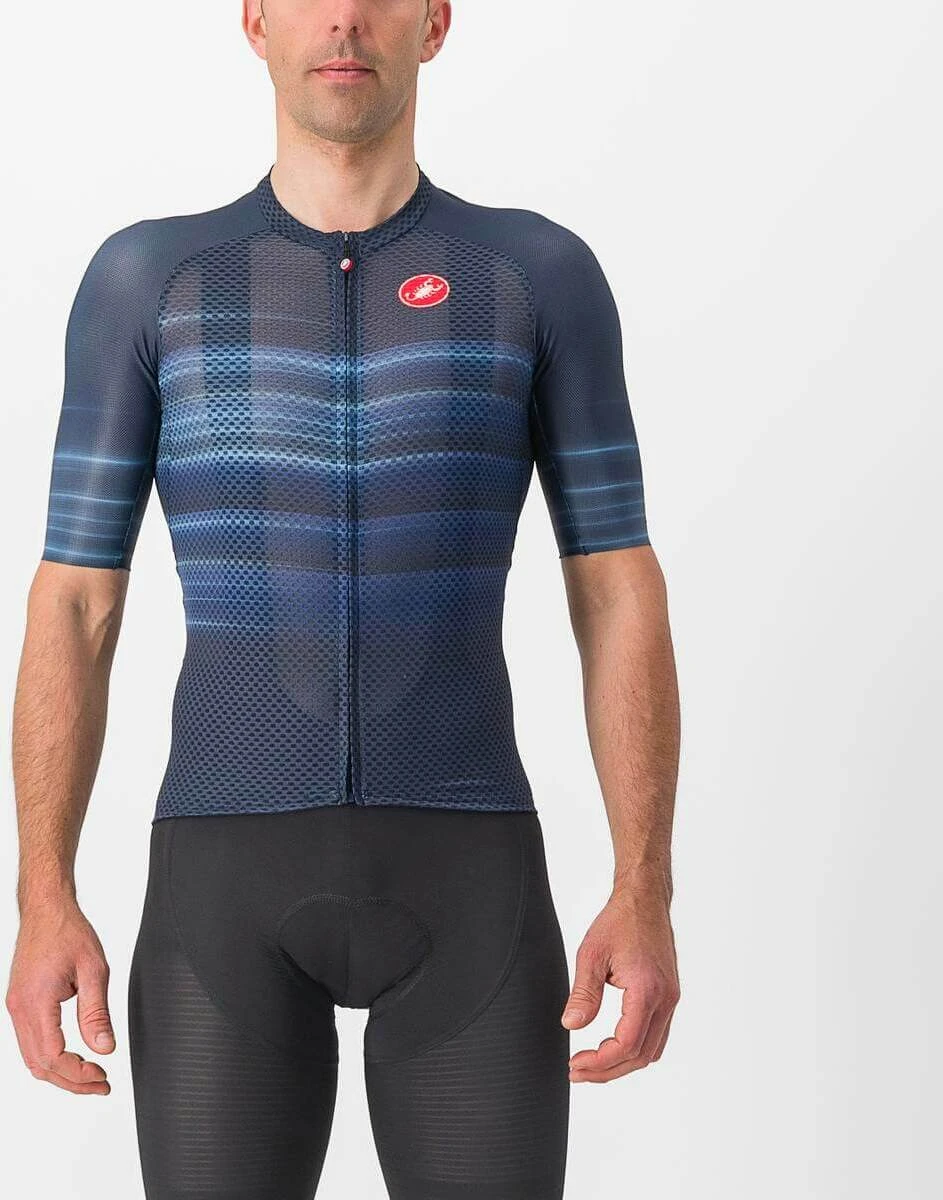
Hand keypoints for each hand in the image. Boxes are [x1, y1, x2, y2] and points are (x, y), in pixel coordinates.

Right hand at [5, 901, 114, 1094]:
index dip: (78, 1075)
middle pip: (40, 1065)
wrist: (46, 910)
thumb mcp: (94, 970)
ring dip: (60, 1072)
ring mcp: (16, 1008)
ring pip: (32, 1058)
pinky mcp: (20, 1005)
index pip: (53, 1057)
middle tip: (101, 1084)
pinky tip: (72, 1058)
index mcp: (36, 1002)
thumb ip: (97, 1013)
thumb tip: (104, 1048)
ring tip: (91, 1075)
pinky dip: (50, 1057)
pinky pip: (30, 1043)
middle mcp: (20, 1009)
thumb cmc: (68, 932)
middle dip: (71, 1081)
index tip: (102, 1076)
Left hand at [562, 882, 679, 1082]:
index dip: (599, 1063)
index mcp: (647, 990)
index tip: (574, 1063)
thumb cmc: (620, 921)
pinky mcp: (669, 996)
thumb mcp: (591, 955)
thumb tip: (571, 1026)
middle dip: (607, 1070)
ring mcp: (671, 999)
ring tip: (591, 1064)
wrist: (646, 899)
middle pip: (640, 1056)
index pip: (626, 1045)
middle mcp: (665, 999)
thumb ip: (583, 993)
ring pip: (651, 1050)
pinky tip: (613, 1046)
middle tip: (577, 1070)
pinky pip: (657, 1035)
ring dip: (622, 1063)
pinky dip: (635, 1048)